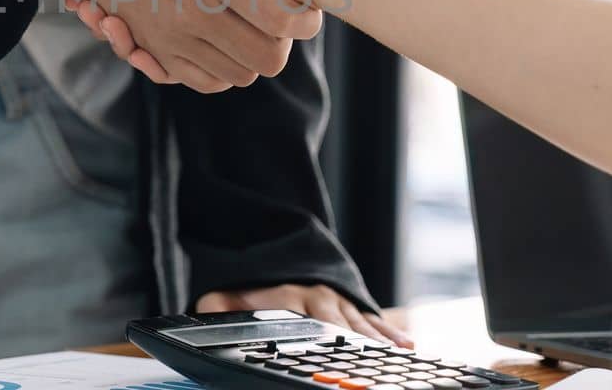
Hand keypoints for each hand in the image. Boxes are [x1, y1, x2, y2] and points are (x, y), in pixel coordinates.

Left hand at [197, 284, 412, 347]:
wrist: (272, 248)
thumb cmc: (249, 284)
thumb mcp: (224, 292)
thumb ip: (217, 305)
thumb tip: (204, 309)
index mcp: (289, 296)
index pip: (308, 320)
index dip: (323, 336)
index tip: (335, 352)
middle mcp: (318, 297)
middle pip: (342, 325)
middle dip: (359, 345)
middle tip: (374, 363)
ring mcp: (337, 299)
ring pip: (362, 323)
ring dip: (379, 340)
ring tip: (400, 353)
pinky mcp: (350, 304)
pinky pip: (373, 319)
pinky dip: (390, 331)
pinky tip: (406, 345)